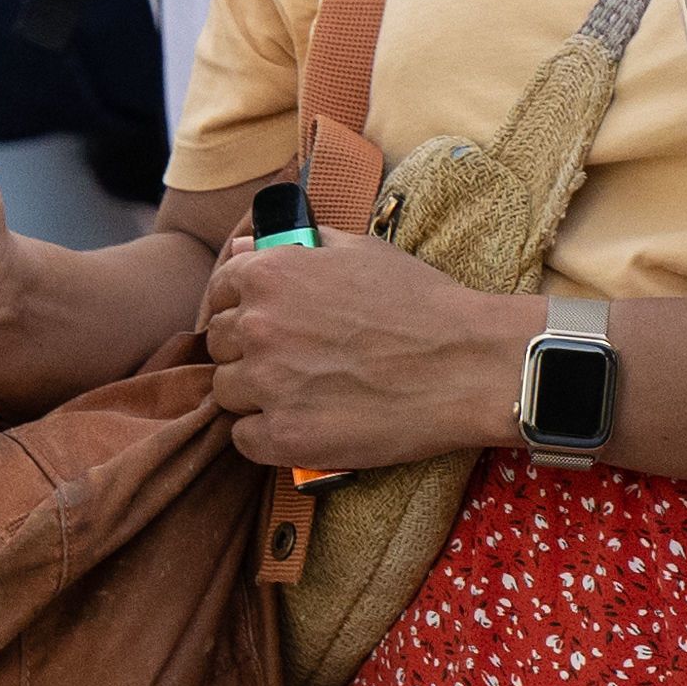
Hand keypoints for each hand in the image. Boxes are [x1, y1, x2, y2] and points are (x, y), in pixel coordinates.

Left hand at [193, 234, 522, 477]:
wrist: (468, 362)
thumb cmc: (421, 302)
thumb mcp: (358, 251)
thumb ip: (292, 247)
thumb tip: (242, 246)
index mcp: (269, 275)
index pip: (218, 292)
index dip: (240, 307)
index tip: (264, 322)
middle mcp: (258, 327)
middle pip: (219, 346)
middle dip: (248, 351)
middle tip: (293, 360)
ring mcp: (268, 385)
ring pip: (227, 393)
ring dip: (255, 394)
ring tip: (303, 393)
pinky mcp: (285, 437)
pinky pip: (243, 439)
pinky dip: (266, 434)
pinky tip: (304, 422)